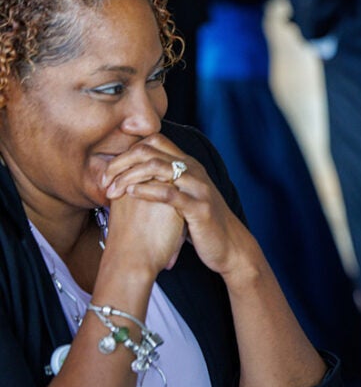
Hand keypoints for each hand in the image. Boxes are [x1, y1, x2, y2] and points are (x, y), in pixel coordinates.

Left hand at [102, 134, 257, 279]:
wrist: (230, 246)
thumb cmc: (201, 223)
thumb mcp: (184, 196)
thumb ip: (165, 183)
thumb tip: (132, 179)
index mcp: (188, 165)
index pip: (154, 141)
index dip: (127, 150)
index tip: (109, 169)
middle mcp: (194, 170)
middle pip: (150, 150)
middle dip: (121, 162)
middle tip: (103, 180)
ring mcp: (198, 187)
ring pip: (157, 167)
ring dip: (128, 176)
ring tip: (112, 190)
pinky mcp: (199, 208)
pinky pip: (169, 193)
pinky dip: (146, 191)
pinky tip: (131, 195)